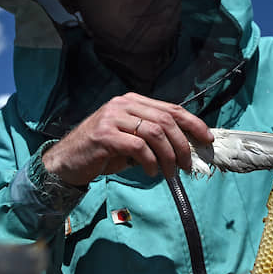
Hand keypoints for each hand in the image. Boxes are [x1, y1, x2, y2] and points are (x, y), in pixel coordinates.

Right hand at [41, 93, 213, 184]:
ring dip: (169, 156)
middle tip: (187, 165)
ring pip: (155, 133)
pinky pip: (138, 147)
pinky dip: (150, 162)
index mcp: (132, 101)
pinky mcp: (104, 135)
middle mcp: (123, 104)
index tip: (206, 139)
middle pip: (166, 120)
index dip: (193, 123)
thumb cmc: (101, 153)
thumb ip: (152, 137)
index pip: (171, 108)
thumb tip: (185, 148)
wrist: (65, 162)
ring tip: (171, 172)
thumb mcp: (130, 139)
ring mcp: (112, 117)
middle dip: (182, 144)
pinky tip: (151, 172)